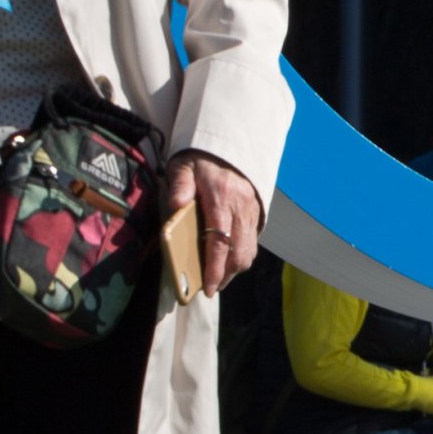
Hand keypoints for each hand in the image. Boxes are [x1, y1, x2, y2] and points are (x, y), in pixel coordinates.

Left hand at [168, 150, 261, 293]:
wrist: (229, 145)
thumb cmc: (201, 160)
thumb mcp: (183, 166)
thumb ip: (180, 185)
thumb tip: (175, 207)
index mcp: (221, 198)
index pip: (220, 241)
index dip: (215, 268)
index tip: (208, 287)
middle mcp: (240, 208)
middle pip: (239, 252)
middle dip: (226, 276)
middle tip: (210, 288)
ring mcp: (251, 212)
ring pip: (249, 251)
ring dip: (235, 269)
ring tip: (219, 278)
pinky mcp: (256, 214)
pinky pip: (253, 243)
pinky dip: (242, 257)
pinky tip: (228, 261)